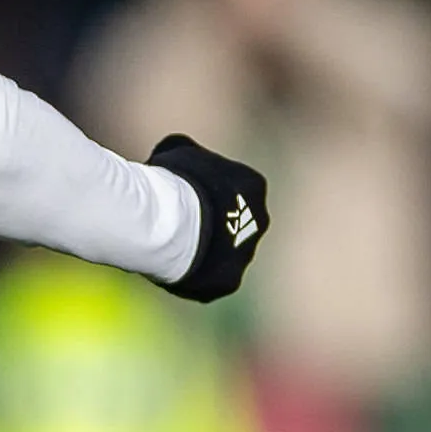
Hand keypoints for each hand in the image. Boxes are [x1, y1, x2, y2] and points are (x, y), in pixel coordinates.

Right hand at [150, 138, 270, 300]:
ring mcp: (246, 253)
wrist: (170, 223)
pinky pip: (211, 278)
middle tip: (178, 222)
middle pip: (235, 222)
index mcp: (254, 185)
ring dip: (204, 250)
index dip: (205, 191)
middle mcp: (260, 220)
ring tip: (171, 245)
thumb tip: (175, 156)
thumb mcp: (177, 150)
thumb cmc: (172, 181)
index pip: (234, 187)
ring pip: (224, 253)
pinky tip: (171, 265)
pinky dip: (194, 273)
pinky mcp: (230, 281)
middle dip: (213, 223)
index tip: (182, 194)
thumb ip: (187, 156)